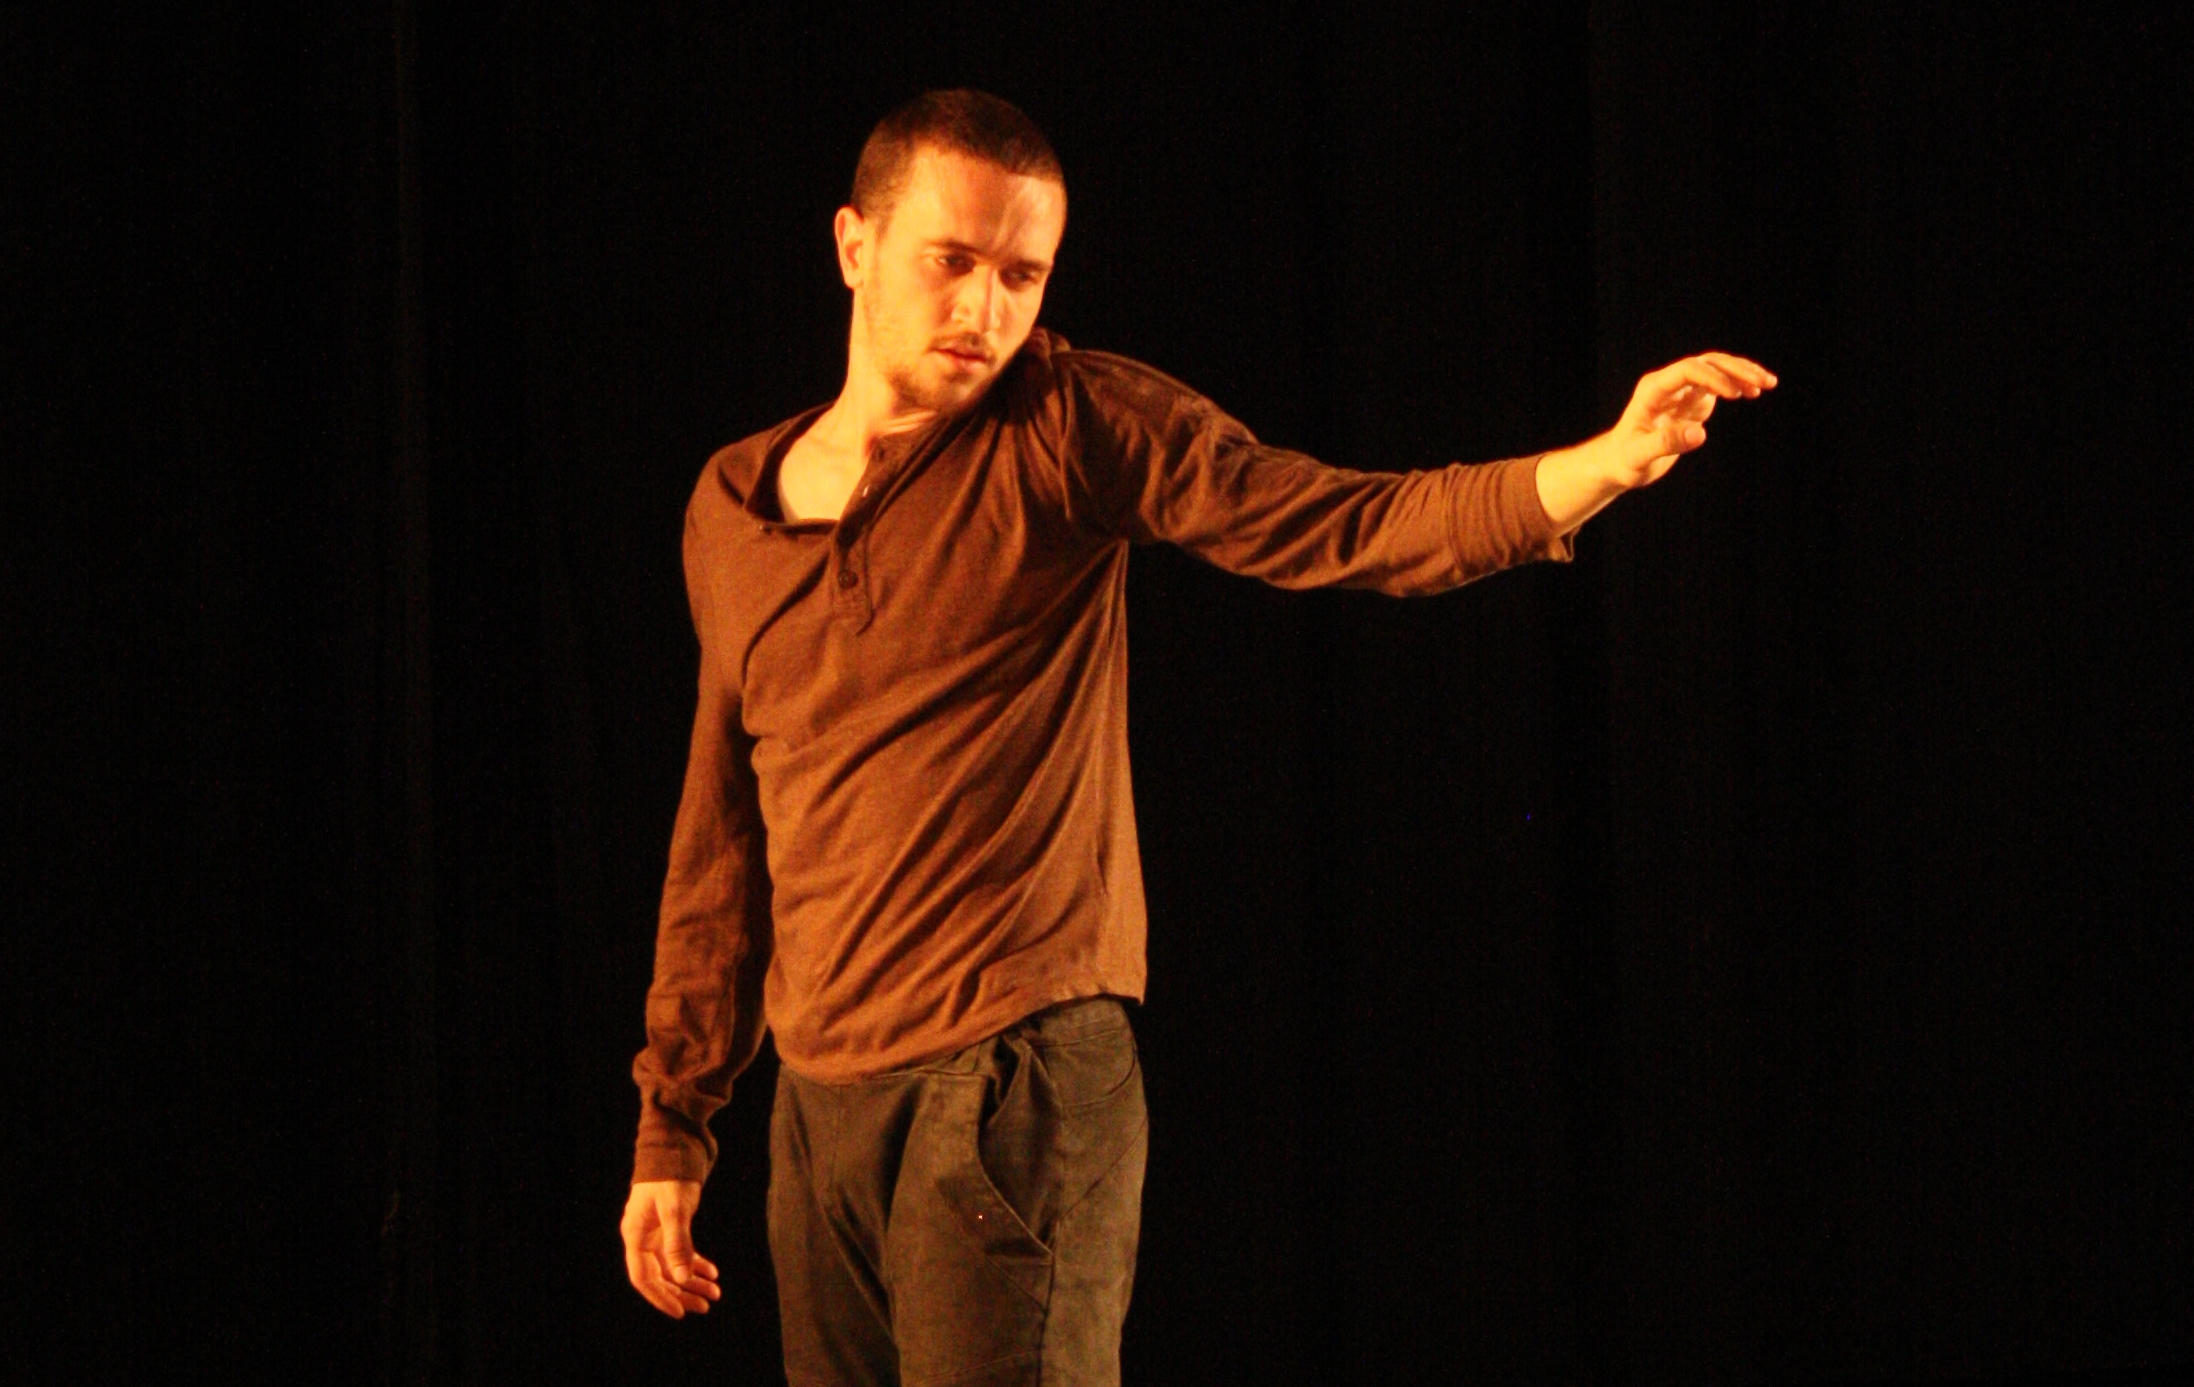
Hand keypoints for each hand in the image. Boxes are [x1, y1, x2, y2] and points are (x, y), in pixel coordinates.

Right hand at [621, 1179, 721, 1318]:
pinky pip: (680, 1252)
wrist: (675, 1147)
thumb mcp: (675, 1210)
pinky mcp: (668, 1227)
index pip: (643, 1277)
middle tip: (706, 1306)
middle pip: (659, 1275)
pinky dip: (695, 1263)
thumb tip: (682, 1278)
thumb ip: (678, 1244)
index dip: (661, 1297)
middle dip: (682, 1292)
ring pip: (672, 1266)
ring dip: (692, 1280)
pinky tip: (712, 1272)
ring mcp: (655, 1233)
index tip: (681, 1311)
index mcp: (635, 1235)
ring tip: (714, 1293)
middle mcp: (642, 1237)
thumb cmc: (671, 1176)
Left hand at [1604, 351, 1776, 488]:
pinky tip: (1755, 391)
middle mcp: (1668, 384)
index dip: (1713, 377)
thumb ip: (1666, 443)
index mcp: (1652, 390)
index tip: (1735, 394)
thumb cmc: (1624, 460)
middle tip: (1763, 382)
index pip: (1687, 371)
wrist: (1618, 462)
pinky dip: (1738, 385)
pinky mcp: (1692, 401)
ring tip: (1768, 383)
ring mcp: (1681, 391)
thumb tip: (1700, 433)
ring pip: (1715, 369)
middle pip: (1706, 364)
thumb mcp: (1639, 457)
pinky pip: (1718, 384)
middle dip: (1735, 370)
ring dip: (1741, 373)